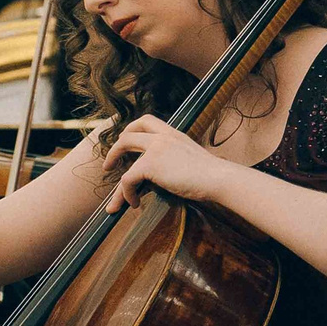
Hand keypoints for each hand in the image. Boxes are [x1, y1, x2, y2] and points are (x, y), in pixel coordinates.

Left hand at [104, 115, 238, 211]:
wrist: (218, 178)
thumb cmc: (211, 175)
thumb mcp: (191, 158)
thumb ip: (176, 158)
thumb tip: (164, 174)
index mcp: (172, 134)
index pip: (146, 121)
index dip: (131, 129)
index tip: (124, 141)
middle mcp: (161, 136)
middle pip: (128, 135)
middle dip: (114, 151)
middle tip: (108, 165)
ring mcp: (154, 148)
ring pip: (123, 162)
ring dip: (118, 186)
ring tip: (115, 203)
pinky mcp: (150, 164)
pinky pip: (127, 179)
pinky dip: (127, 194)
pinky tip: (135, 204)